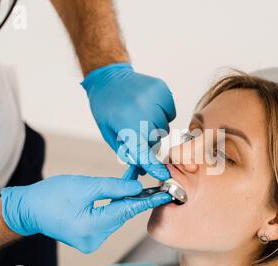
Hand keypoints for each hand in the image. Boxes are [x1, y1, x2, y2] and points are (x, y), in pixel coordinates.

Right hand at [0, 175, 170, 252]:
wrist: (27, 209)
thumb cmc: (51, 195)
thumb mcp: (85, 186)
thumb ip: (114, 187)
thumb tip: (138, 187)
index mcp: (92, 227)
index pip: (127, 211)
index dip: (148, 200)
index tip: (167, 194)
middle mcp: (94, 239)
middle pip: (122, 214)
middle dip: (135, 196)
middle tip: (151, 179)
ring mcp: (91, 242)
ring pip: (116, 217)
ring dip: (123, 200)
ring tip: (134, 182)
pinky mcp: (89, 238)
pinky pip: (107, 220)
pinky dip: (113, 206)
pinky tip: (119, 194)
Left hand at [82, 63, 175, 180]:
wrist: (109, 77)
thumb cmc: (106, 108)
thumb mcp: (109, 133)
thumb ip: (126, 151)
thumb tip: (143, 169)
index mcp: (125, 122)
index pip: (143, 151)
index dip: (153, 166)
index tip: (162, 175)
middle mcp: (141, 109)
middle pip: (156, 140)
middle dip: (148, 141)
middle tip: (136, 131)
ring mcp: (154, 97)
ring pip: (165, 128)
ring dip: (155, 127)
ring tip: (141, 116)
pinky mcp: (162, 89)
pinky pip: (171, 113)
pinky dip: (162, 114)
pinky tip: (150, 107)